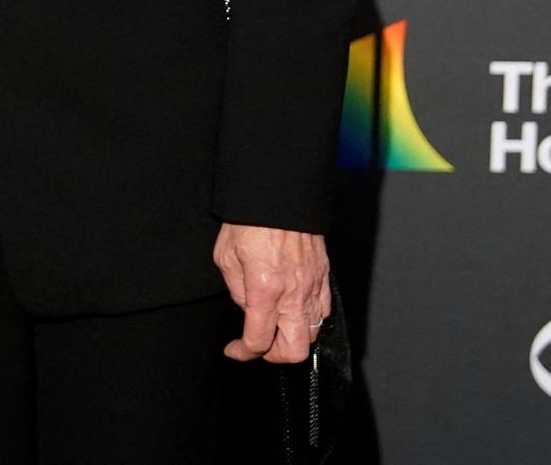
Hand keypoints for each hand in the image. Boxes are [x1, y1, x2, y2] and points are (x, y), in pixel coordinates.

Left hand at [213, 222, 329, 365]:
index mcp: (265, 290)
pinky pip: (324, 311)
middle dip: (275, 356)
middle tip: (260, 344)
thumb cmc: (248, 221)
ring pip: (313, 334)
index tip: (235, 349)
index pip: (258, 341)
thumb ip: (237, 290)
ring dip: (294, 337)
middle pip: (294, 351)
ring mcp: (313, 286)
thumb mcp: (226, 257)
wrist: (278, 195)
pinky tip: (294, 309)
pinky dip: (310, 319)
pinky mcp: (324, 277)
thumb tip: (247, 309)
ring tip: (277, 327)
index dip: (243, 352)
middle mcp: (293, 294)